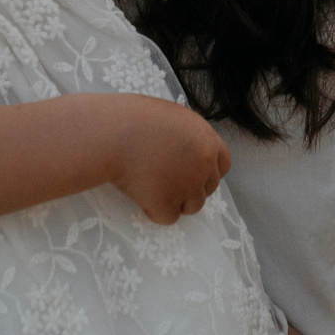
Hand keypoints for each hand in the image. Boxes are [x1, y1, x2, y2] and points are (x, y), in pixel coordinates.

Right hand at [105, 95, 230, 223]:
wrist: (111, 134)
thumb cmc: (132, 118)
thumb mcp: (170, 117)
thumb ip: (185, 135)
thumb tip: (184, 148)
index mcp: (206, 139)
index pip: (223, 164)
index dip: (208, 171)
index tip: (192, 173)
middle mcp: (204, 164)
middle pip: (209, 188)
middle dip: (191, 188)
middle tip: (166, 182)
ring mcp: (188, 186)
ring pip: (192, 206)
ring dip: (176, 202)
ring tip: (151, 189)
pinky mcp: (168, 204)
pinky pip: (167, 218)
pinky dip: (155, 212)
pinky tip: (141, 199)